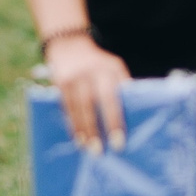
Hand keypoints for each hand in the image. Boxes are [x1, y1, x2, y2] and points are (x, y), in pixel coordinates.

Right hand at [46, 31, 132, 152]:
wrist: (70, 44)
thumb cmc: (99, 64)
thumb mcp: (114, 68)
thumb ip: (122, 87)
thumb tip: (135, 115)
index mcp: (109, 69)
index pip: (112, 97)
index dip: (114, 120)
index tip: (118, 142)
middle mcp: (90, 72)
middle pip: (92, 104)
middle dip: (95, 129)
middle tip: (100, 151)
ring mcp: (73, 77)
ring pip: (77, 107)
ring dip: (82, 130)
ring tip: (87, 148)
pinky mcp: (60, 82)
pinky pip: (65, 107)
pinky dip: (71, 123)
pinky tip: (76, 137)